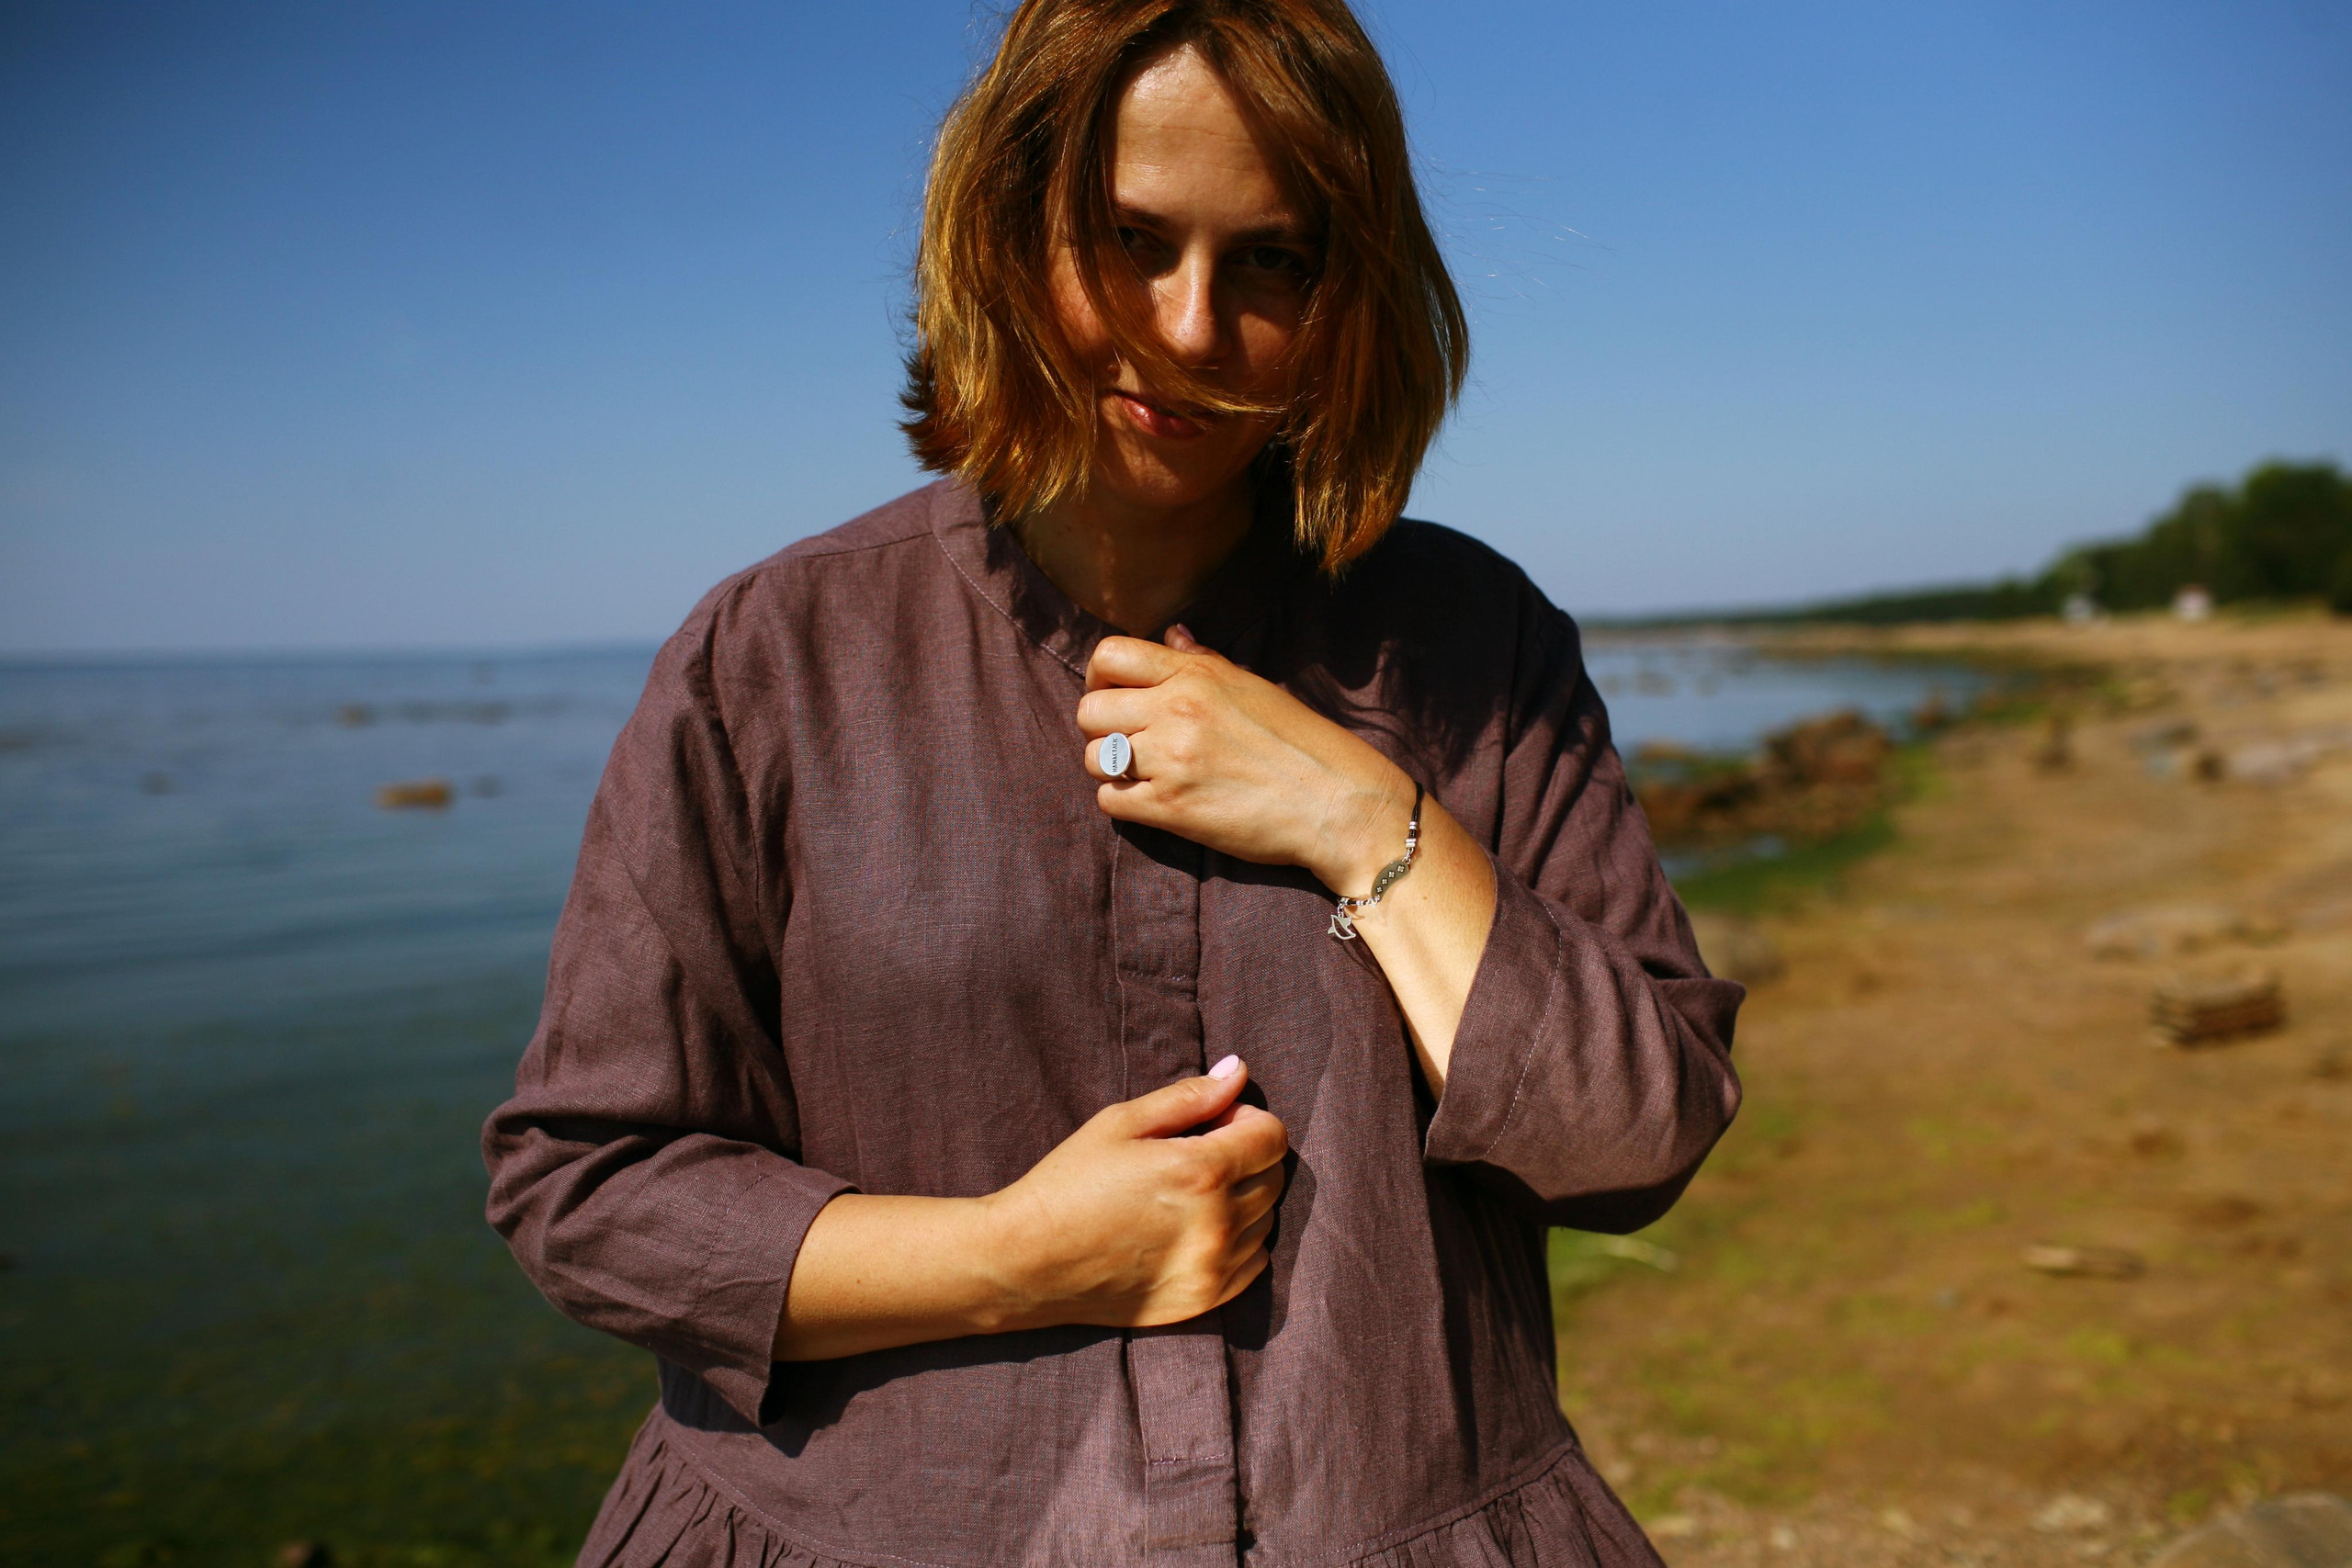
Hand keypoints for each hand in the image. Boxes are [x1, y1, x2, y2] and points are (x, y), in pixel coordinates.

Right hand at [983, 1056, 1287, 1328]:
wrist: (1027, 1261)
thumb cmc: (1070, 1182)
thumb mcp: (1122, 1123)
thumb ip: (1189, 1097)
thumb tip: (1239, 1072)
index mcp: (1201, 1172)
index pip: (1272, 1137)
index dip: (1248, 1120)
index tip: (1216, 1123)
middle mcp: (1218, 1225)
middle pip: (1275, 1178)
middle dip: (1248, 1156)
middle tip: (1202, 1153)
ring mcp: (1213, 1269)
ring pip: (1266, 1222)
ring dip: (1245, 1200)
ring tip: (1193, 1195)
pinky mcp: (1204, 1301)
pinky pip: (1255, 1264)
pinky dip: (1240, 1242)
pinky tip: (1197, 1231)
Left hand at [1077, 626, 1412, 895]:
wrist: (1338, 803)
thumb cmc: (1304, 744)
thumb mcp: (1254, 687)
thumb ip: (1204, 661)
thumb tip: (1171, 635)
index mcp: (1196, 674)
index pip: (1111, 655)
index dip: (1100, 677)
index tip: (1114, 695)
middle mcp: (1177, 710)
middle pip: (1090, 710)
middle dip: (1102, 728)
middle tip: (1129, 742)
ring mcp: (1171, 760)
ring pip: (1093, 757)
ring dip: (1111, 769)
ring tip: (1144, 774)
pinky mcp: (1171, 808)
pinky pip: (1110, 801)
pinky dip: (1124, 803)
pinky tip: (1153, 801)